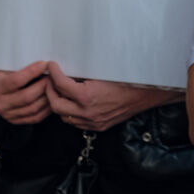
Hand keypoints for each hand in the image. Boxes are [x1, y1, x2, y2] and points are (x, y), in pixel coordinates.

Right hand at [0, 60, 50, 123]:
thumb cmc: (1, 72)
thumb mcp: (5, 66)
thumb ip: (20, 65)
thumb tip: (43, 63)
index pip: (17, 80)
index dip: (33, 71)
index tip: (45, 64)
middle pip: (27, 96)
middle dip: (44, 86)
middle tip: (54, 77)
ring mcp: (7, 115)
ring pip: (34, 108)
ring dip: (48, 97)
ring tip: (56, 87)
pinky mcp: (15, 120)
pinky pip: (36, 118)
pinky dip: (47, 109)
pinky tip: (53, 99)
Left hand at [46, 61, 181, 131]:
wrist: (143, 95)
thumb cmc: (125, 81)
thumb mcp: (100, 73)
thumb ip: (81, 74)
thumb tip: (65, 69)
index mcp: (87, 97)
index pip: (60, 85)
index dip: (53, 73)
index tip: (52, 66)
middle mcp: (87, 112)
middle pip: (56, 105)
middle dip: (50, 91)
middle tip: (50, 80)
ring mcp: (92, 122)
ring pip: (64, 117)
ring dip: (59, 104)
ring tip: (60, 92)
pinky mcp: (98, 127)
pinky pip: (76, 123)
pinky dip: (71, 113)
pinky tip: (73, 104)